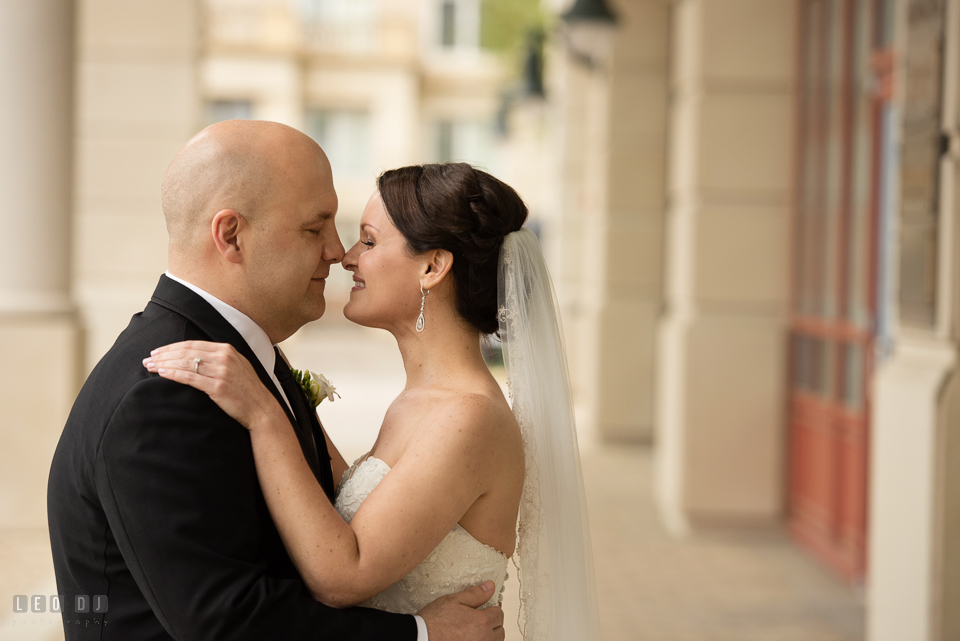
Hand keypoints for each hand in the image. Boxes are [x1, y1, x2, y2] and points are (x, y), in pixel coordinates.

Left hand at [143, 341, 282, 430]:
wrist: (261, 408)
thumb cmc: (247, 390)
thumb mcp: (236, 366)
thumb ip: (219, 359)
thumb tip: (194, 357)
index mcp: (227, 349)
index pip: (193, 344)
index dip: (172, 347)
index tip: (158, 352)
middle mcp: (224, 357)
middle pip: (186, 352)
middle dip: (164, 355)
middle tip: (148, 359)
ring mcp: (221, 371)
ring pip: (186, 363)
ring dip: (165, 364)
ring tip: (151, 366)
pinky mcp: (218, 386)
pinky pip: (190, 377)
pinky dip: (174, 374)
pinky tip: (162, 374)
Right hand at [418, 581, 504, 640]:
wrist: (422, 637)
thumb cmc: (435, 621)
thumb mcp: (454, 600)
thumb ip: (476, 594)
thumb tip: (490, 587)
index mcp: (482, 622)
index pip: (499, 614)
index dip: (494, 608)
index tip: (488, 607)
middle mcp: (484, 638)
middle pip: (500, 631)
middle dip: (494, 623)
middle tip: (483, 619)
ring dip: (490, 636)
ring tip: (478, 630)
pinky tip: (471, 638)